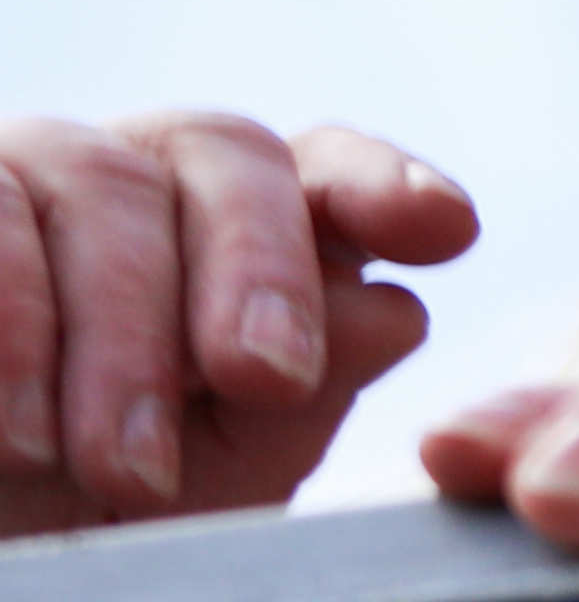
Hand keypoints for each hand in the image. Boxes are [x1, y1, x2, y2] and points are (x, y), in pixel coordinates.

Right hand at [0, 110, 477, 530]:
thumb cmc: (83, 509)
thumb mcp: (206, 472)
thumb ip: (297, 397)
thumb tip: (392, 307)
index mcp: (226, 226)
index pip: (321, 165)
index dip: (381, 184)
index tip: (446, 230)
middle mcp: (137, 178)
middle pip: (229, 156)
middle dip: (259, 269)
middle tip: (269, 377)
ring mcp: (31, 179)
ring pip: (106, 186)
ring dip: (126, 338)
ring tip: (127, 468)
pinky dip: (14, 333)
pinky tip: (29, 435)